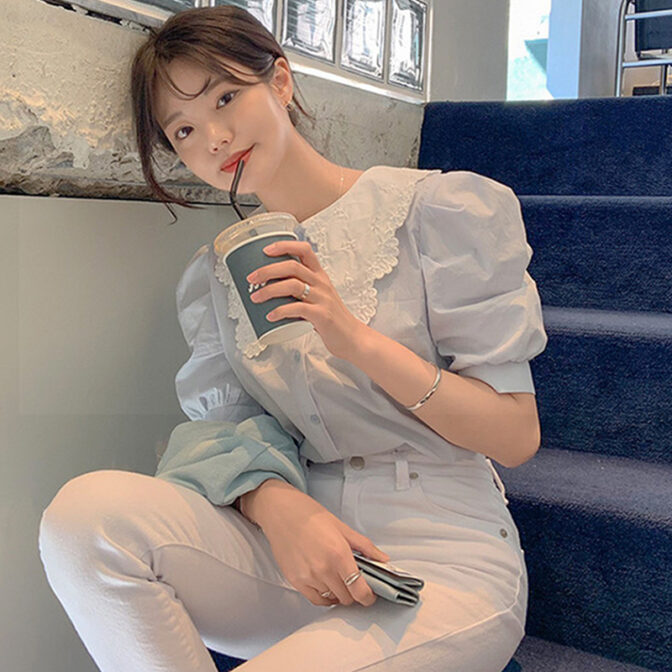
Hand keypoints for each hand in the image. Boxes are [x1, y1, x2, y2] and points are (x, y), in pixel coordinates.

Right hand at [240, 479, 389, 606]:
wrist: (282, 512)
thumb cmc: (311, 516)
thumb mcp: (342, 527)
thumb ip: (365, 546)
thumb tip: (383, 559)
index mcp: (339, 555)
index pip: (359, 591)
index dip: (368, 597)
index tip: (370, 596)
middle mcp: (323, 569)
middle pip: (347, 598)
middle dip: (355, 593)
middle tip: (355, 582)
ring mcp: (308, 577)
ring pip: (331, 599)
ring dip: (339, 594)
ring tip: (339, 579)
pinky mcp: (295, 580)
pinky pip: (315, 599)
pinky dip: (324, 596)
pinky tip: (326, 585)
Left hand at [246, 240, 366, 360]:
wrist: (352, 338)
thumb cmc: (332, 319)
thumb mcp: (318, 297)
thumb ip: (299, 291)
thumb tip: (270, 289)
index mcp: (320, 276)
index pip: (304, 250)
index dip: (284, 246)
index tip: (265, 250)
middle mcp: (321, 284)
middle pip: (292, 266)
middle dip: (268, 270)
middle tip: (251, 278)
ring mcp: (322, 299)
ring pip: (292, 285)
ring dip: (269, 290)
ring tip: (255, 297)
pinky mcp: (322, 315)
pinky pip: (297, 309)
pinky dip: (280, 311)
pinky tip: (270, 316)